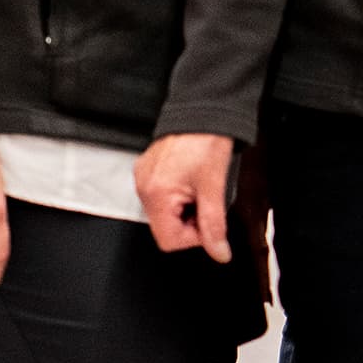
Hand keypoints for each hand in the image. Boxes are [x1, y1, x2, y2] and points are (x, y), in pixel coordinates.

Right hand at [140, 132, 240, 263]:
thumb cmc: (206, 141)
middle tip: (206, 202)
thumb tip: (219, 252)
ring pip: (164, 214)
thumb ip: (215, 225)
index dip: (194, 238)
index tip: (208, 224)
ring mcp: (144, 178)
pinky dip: (178, 197)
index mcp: (156, 193)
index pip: (169, 241)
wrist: (202, 111)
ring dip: (185, 210)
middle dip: (190, 222)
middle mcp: (144, 187)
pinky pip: (161, 197)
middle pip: (165, 228)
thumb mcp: (215, 187)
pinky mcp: (148, 171)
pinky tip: (190, 182)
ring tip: (199, 189)